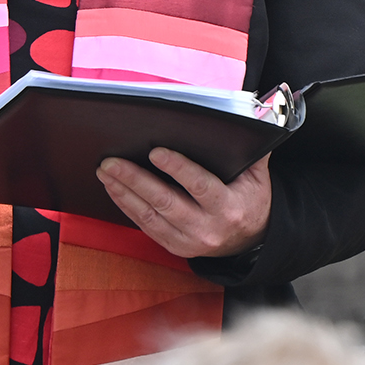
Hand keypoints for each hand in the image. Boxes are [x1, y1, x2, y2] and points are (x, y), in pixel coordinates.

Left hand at [97, 149, 270, 258]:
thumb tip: (253, 118)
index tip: (154, 151)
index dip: (177, 168)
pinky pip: (145, 226)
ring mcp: (189, 241)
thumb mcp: (258, 176)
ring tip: (106, 171)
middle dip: (135, 179)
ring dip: (124, 192)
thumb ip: (253, 149)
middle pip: (165, 201)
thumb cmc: (250, 199)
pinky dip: (126, 206)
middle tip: (112, 161)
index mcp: (229, 207)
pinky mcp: (175, 247)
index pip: (200, 185)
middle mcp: (207, 228)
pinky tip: (114, 189)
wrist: (250, 241)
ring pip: (150, 215)